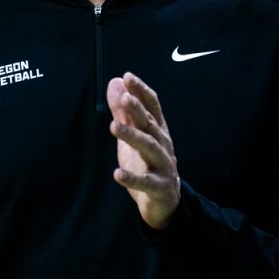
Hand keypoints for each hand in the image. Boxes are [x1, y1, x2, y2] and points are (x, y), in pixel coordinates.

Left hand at [107, 71, 180, 230]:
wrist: (166, 201)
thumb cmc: (148, 162)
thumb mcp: (135, 135)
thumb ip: (124, 111)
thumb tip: (115, 83)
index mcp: (158, 130)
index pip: (152, 106)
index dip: (141, 91)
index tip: (127, 76)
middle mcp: (163, 144)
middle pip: (150, 125)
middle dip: (138, 110)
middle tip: (125, 97)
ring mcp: (163, 165)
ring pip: (148, 148)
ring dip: (132, 136)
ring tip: (113, 127)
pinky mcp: (159, 187)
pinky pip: (145, 182)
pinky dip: (132, 178)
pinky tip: (117, 174)